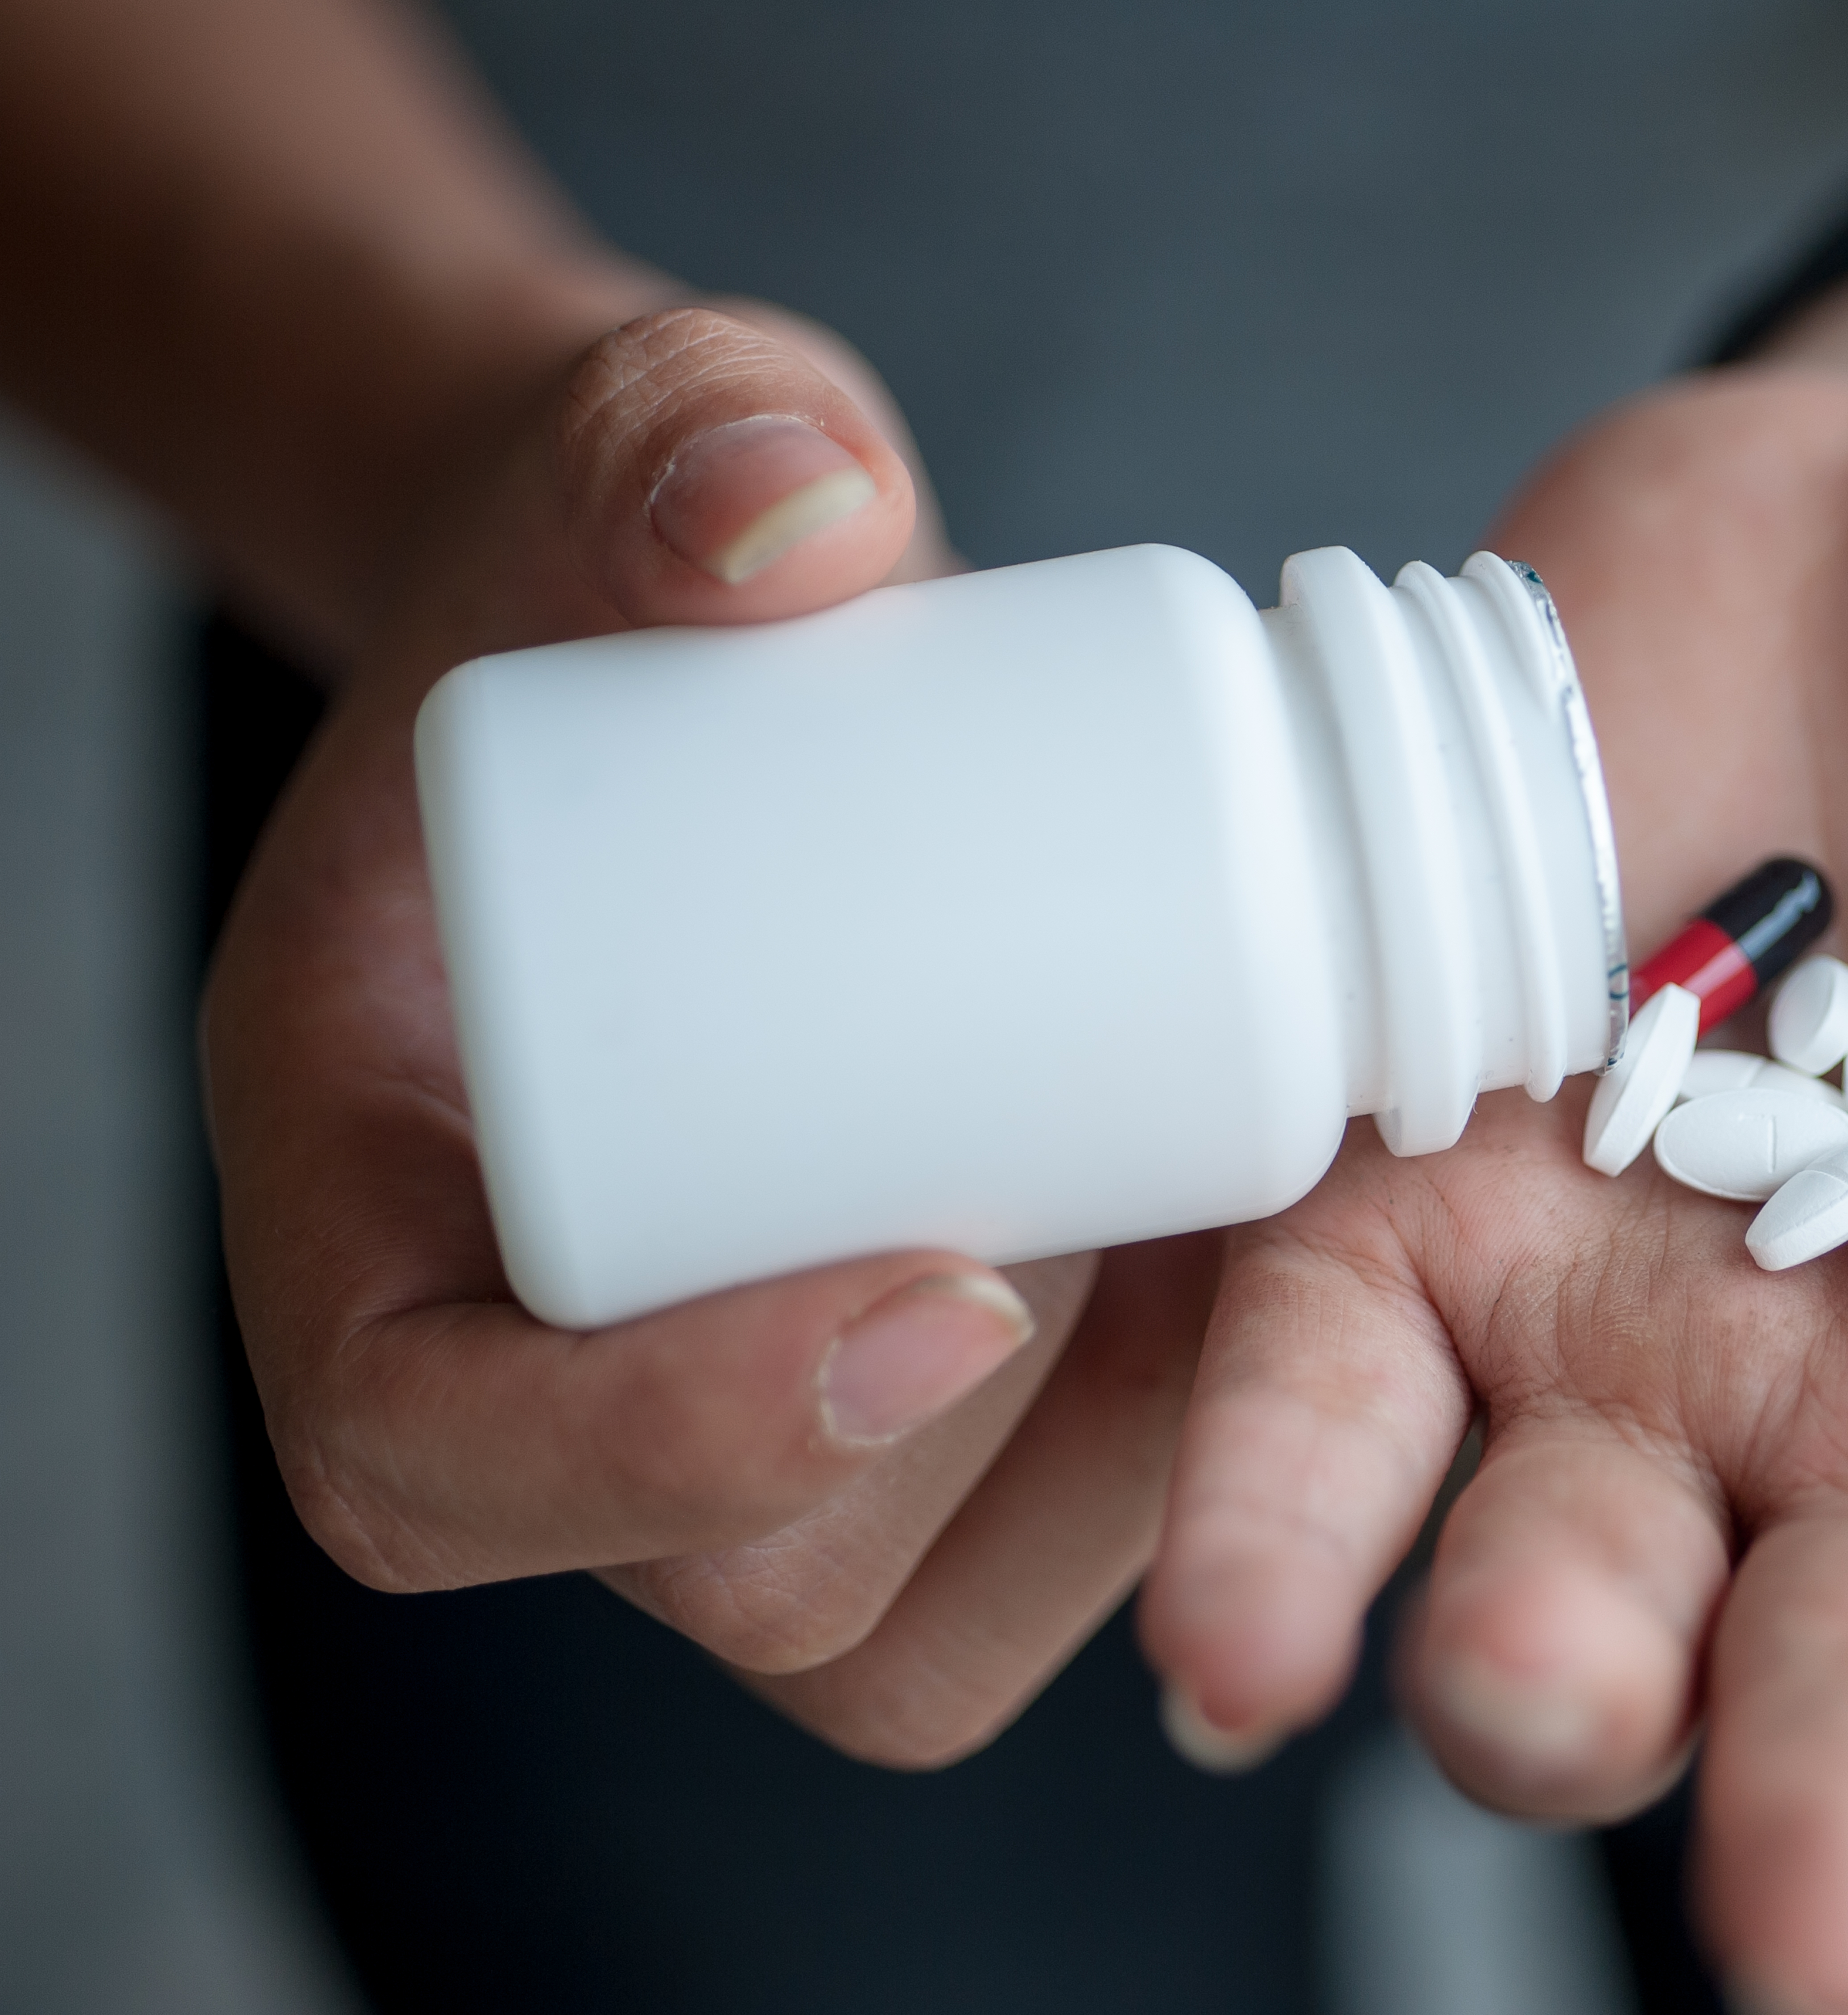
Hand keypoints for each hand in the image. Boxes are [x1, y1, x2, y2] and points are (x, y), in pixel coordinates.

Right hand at [205, 301, 1212, 1763]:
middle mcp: (534, 1357)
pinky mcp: (903, 1408)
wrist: (716, 641)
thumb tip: (796, 501)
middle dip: (988, 1445)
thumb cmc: (620, 572)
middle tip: (1186, 1218)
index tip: (952, 1291)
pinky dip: (1177, 1441)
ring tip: (1255, 1219)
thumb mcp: (627, 469)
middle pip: (742, 1571)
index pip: (438, 1451)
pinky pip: (1027, 1546)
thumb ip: (673, 438)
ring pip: (921, 1599)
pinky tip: (1291, 1255)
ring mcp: (732, 1412)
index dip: (673, 1448)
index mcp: (366, 1202)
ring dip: (1123, 1459)